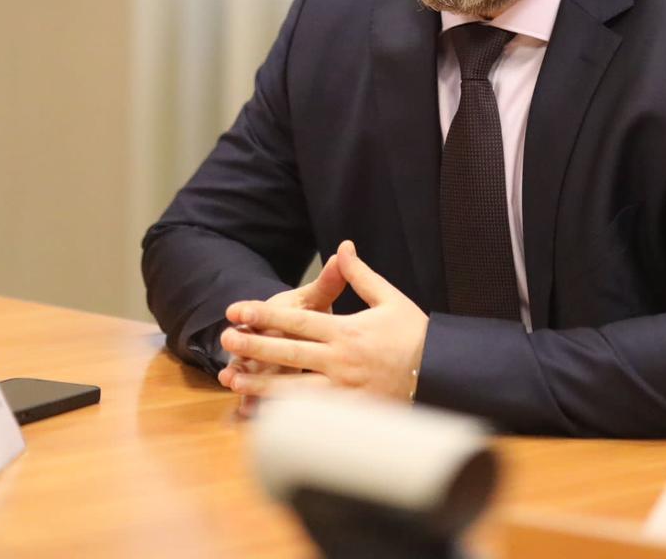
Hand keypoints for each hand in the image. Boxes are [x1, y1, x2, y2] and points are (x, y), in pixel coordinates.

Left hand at [219, 241, 427, 401]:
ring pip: (290, 390)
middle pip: (287, 353)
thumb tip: (343, 247)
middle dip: (252, 346)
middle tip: (224, 340)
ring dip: (258, 384)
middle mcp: (340, 361)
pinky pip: (307, 418)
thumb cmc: (414, 334)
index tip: (237, 311)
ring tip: (232, 379)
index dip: (264, 315)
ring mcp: (342, 392)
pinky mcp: (348, 416)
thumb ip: (360, 276)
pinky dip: (280, 417)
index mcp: (347, 331)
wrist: (441, 374)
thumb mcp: (389, 298)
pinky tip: (258, 414)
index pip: (296, 322)